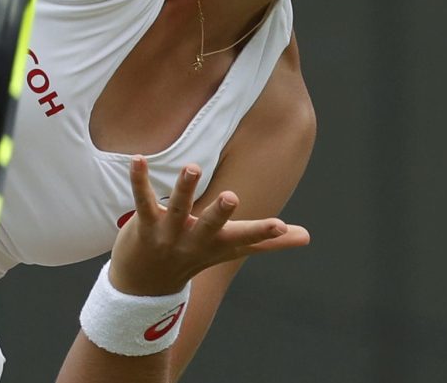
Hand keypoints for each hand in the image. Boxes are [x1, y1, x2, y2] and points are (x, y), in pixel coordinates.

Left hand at [109, 156, 309, 296]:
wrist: (143, 287)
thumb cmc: (195, 259)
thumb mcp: (231, 250)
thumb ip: (268, 241)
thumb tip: (307, 237)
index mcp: (219, 244)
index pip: (244, 238)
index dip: (263, 233)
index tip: (282, 226)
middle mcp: (194, 240)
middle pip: (209, 225)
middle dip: (220, 213)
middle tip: (232, 197)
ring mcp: (168, 234)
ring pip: (177, 208)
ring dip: (185, 188)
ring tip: (193, 167)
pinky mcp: (144, 224)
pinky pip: (143, 199)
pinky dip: (140, 180)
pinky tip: (139, 158)